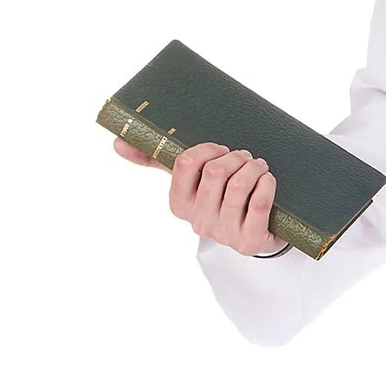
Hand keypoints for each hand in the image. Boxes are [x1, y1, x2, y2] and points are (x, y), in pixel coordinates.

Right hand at [112, 136, 288, 254]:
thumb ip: (156, 161)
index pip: (186, 163)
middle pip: (216, 172)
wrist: (256, 232)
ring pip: (239, 185)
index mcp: (179, 204)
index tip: (220, 149)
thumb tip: (118, 143)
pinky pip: (258, 204)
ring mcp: (224, 234)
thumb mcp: (191, 181)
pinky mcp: (249, 242)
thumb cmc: (221, 199)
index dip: (208, 149)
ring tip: (258, 167)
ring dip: (254, 168)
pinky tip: (267, 180)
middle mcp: (198, 222)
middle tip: (245, 158)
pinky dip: (266, 185)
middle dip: (236, 157)